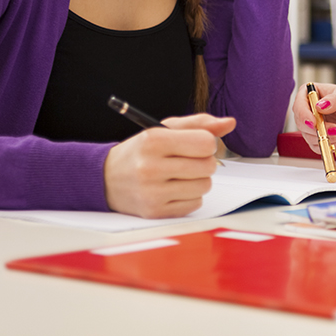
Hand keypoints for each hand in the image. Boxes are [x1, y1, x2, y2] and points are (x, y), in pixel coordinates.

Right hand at [103, 114, 235, 217]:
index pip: (205, 143)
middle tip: (188, 160)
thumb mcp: (165, 129)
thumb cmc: (142, 151)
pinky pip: (195, 204)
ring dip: (198, 180)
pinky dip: (190, 196)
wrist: (106, 178)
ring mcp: (152, 193)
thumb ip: (199, 124)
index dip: (207, 143)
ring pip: (204, 186)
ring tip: (180, 175)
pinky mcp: (155, 212)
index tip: (197, 144)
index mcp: (153, 141)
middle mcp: (151, 168)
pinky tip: (174, 189)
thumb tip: (230, 123)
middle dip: (204, 162)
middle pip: (208, 166)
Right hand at [291, 82, 335, 153]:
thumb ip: (334, 100)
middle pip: (302, 124)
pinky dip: (331, 144)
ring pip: (311, 137)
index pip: (299, 105)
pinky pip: (318, 147)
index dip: (303, 115)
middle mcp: (308, 110)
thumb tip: (319, 106)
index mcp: (311, 93)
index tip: (314, 123)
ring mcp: (311, 125)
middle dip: (320, 130)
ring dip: (330, 137)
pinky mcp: (317, 138)